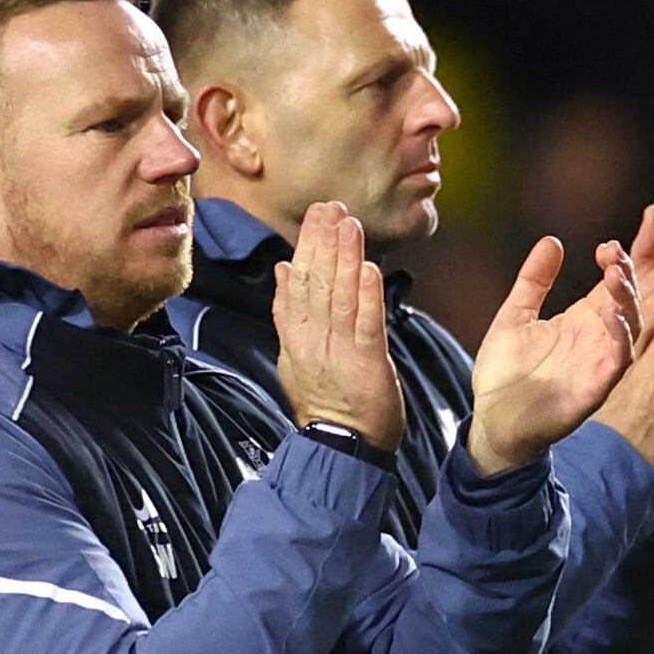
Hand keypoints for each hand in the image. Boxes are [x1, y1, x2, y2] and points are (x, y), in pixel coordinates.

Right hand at [273, 200, 397, 444]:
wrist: (341, 446)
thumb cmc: (327, 401)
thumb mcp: (295, 355)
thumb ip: (288, 312)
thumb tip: (283, 269)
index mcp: (296, 335)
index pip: (298, 282)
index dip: (307, 246)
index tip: (316, 215)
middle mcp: (313, 339)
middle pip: (315, 283)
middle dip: (323, 242)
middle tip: (331, 206)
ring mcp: (338, 351)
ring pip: (339, 297)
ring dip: (345, 258)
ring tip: (349, 224)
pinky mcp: (367, 365)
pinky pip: (366, 326)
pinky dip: (367, 296)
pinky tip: (370, 269)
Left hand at [466, 232, 644, 475]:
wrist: (493, 418)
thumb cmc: (505, 373)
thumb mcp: (515, 315)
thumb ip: (533, 280)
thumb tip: (552, 241)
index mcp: (581, 321)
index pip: (612, 287)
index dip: (617, 264)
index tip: (605, 246)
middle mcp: (597, 339)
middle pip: (627, 302)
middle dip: (627, 275)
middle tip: (614, 254)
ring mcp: (599, 362)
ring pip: (630, 328)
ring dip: (627, 301)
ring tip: (615, 275)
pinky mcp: (596, 387)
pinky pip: (619, 360)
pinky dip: (620, 337)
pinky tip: (610, 315)